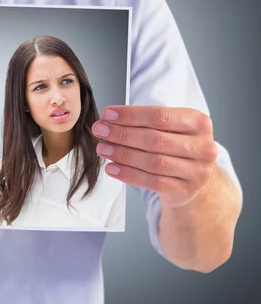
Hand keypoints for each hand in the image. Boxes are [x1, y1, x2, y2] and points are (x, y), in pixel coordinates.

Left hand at [92, 105, 217, 207]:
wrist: (194, 175)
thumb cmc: (175, 144)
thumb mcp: (169, 127)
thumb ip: (143, 121)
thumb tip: (108, 120)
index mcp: (199, 122)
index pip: (160, 116)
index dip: (130, 115)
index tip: (107, 114)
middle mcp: (203, 146)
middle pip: (155, 139)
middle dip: (122, 134)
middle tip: (99, 130)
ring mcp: (198, 170)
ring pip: (153, 162)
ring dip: (123, 155)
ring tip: (102, 149)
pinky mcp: (187, 189)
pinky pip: (152, 182)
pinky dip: (128, 175)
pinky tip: (111, 168)